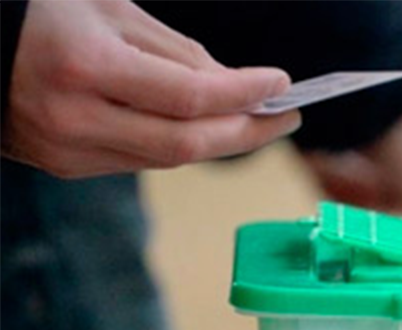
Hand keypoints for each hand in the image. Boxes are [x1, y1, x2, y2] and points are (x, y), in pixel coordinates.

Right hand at [2, 0, 298, 177]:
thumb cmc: (38, 13)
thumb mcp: (108, 8)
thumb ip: (174, 50)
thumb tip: (233, 85)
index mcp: (84, 66)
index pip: (188, 98)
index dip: (242, 94)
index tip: (281, 84)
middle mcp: (74, 117)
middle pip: (187, 144)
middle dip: (247, 132)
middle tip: (288, 117)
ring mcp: (66, 150)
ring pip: (167, 158)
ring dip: (219, 142)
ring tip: (257, 121)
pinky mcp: (64, 167)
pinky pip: (139, 161)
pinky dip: (178, 146)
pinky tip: (206, 130)